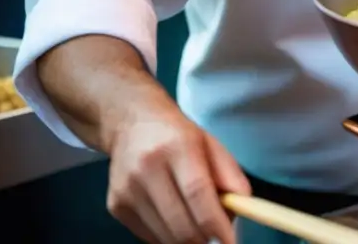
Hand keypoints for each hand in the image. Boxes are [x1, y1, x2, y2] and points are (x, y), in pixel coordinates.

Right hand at [106, 102, 250, 243]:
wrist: (131, 124)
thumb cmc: (178, 136)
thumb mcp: (211, 144)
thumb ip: (230, 174)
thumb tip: (242, 208)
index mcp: (177, 146)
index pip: (197, 192)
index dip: (215, 222)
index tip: (230, 241)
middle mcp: (147, 168)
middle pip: (180, 222)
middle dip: (204, 239)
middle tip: (217, 236)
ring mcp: (127, 189)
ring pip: (164, 236)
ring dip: (187, 239)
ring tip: (197, 222)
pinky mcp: (115, 206)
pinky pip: (148, 236)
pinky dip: (168, 236)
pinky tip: (174, 218)